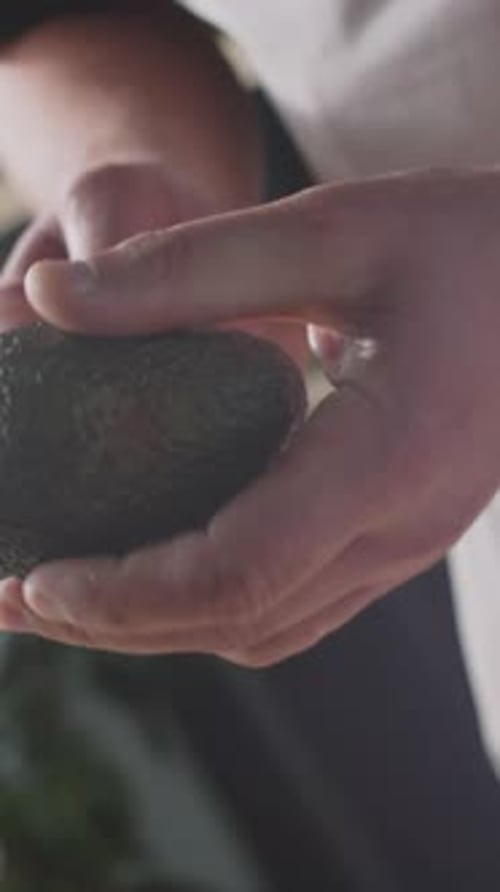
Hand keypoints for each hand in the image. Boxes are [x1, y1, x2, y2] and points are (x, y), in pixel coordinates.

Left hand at [2, 168, 499, 665]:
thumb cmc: (462, 242)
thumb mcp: (332, 229)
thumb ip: (188, 267)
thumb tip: (50, 298)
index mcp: (389, 455)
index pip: (239, 571)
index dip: (124, 593)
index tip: (37, 578)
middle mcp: (402, 525)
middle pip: (237, 620)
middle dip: (113, 623)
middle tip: (14, 593)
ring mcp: (407, 543)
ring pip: (263, 628)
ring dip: (155, 623)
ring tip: (67, 592)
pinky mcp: (399, 535)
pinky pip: (293, 604)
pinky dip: (208, 604)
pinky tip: (159, 566)